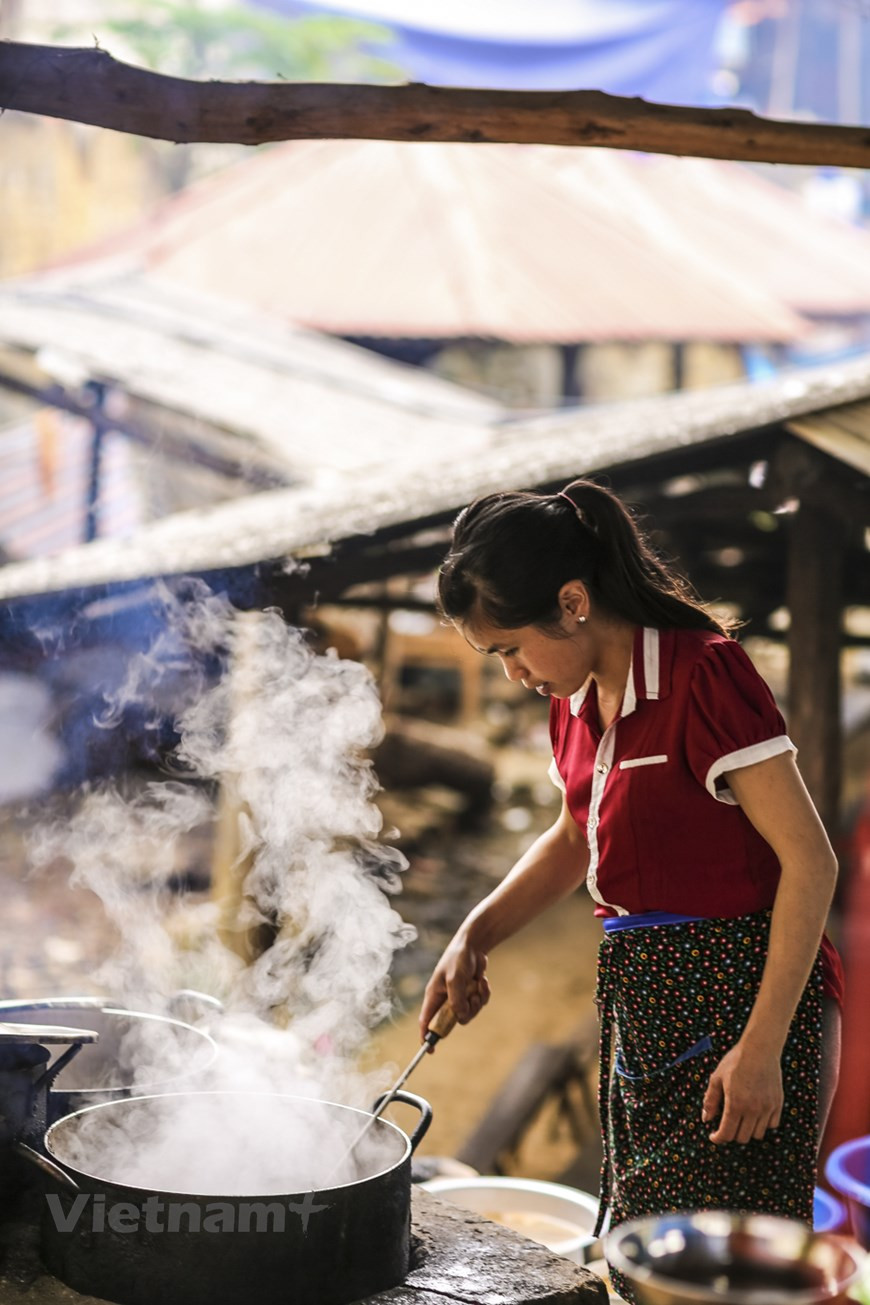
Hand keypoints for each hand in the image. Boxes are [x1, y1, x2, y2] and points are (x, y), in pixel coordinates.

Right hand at [419, 927, 489, 1041]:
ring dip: (477, 1001)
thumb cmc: (458, 958)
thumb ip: (456, 999)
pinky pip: (479, 1004)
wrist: (474, 945)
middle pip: (453, 1021)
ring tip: (478, 985)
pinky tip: (482, 980)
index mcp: (434, 996)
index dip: (426, 1036)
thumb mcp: (455, 978)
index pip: (426, 1021)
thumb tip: (460, 1017)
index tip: (430, 1050)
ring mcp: (459, 997)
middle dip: (465, 1012)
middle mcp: (445, 999)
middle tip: (471, 998)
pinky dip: (483, 994)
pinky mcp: (471, 994)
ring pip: (469, 1013)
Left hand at [702, 1040, 782, 1143]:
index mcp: (735, 1104)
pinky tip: (755, 1114)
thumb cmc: (736, 1061)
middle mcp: (753, 1110)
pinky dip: (763, 1124)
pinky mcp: (777, 1104)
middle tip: (726, 1125)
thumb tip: (706, 1119)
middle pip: (742, 1138)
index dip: (718, 1138)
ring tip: (741, 1119)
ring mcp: (767, 1108)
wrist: (760, 1048)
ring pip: (757, 1134)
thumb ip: (710, 1100)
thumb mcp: (717, 1078)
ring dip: (747, 1131)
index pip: (726, 1134)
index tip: (714, 1136)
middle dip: (731, 1135)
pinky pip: (772, 1125)